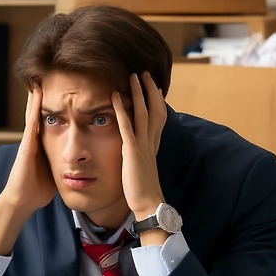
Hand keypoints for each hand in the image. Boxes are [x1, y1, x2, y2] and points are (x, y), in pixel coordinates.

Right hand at [0, 87, 54, 254]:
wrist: (22, 201)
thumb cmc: (38, 189)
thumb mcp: (56, 171)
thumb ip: (65, 162)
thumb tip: (80, 161)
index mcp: (44, 145)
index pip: (54, 121)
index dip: (60, 106)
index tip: (68, 91)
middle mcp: (36, 139)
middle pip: (44, 113)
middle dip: (48, 96)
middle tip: (53, 74)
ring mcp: (29, 140)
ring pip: (35, 112)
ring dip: (38, 95)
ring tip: (42, 75)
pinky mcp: (26, 145)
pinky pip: (31, 122)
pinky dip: (34, 106)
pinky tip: (37, 93)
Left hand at [111, 72, 167, 221]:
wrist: (148, 202)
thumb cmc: (143, 190)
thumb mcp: (142, 167)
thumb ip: (140, 155)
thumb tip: (135, 151)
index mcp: (154, 145)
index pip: (159, 118)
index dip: (158, 101)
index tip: (155, 87)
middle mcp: (151, 141)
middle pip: (155, 109)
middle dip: (151, 90)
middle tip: (146, 73)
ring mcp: (142, 145)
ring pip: (143, 112)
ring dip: (138, 92)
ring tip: (134, 75)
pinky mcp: (131, 150)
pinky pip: (126, 125)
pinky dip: (121, 108)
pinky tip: (115, 95)